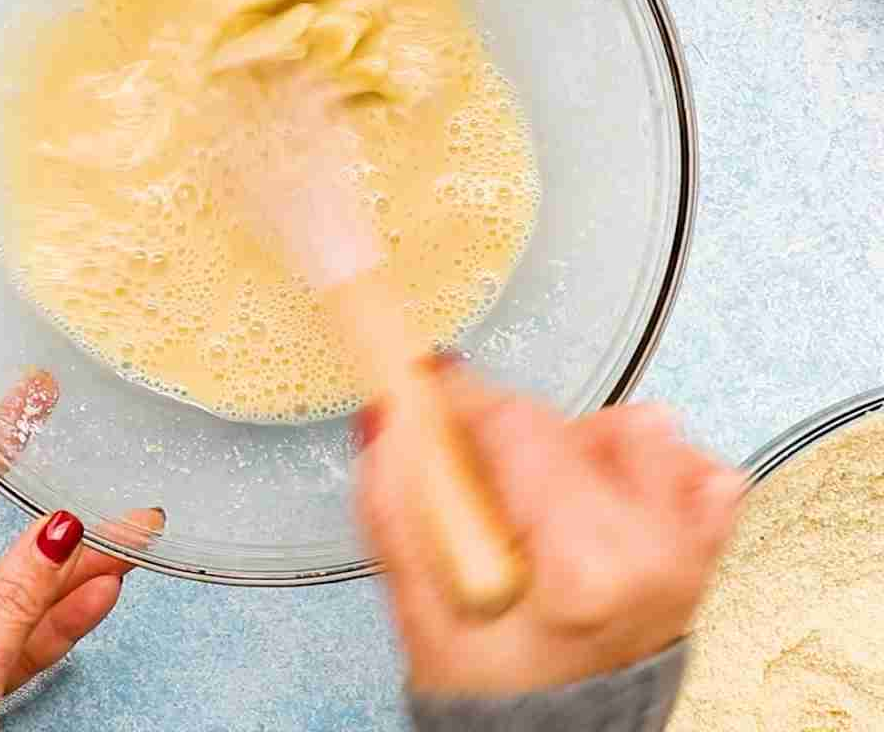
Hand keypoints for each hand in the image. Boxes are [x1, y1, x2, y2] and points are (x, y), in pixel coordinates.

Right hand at [357, 369, 741, 698]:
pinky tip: (611, 503)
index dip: (465, 400)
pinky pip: (699, 469)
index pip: (520, 426)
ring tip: (548, 503)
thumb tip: (385, 421)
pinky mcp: (705, 553)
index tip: (430, 390)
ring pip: (638, 431)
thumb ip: (396, 513)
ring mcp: (687, 550)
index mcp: (583, 565)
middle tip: (484, 486)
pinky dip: (653, 467)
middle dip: (514, 437)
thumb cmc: (500, 700)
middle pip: (573, 422)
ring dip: (584, 446)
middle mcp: (650, 549)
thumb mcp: (424, 620)